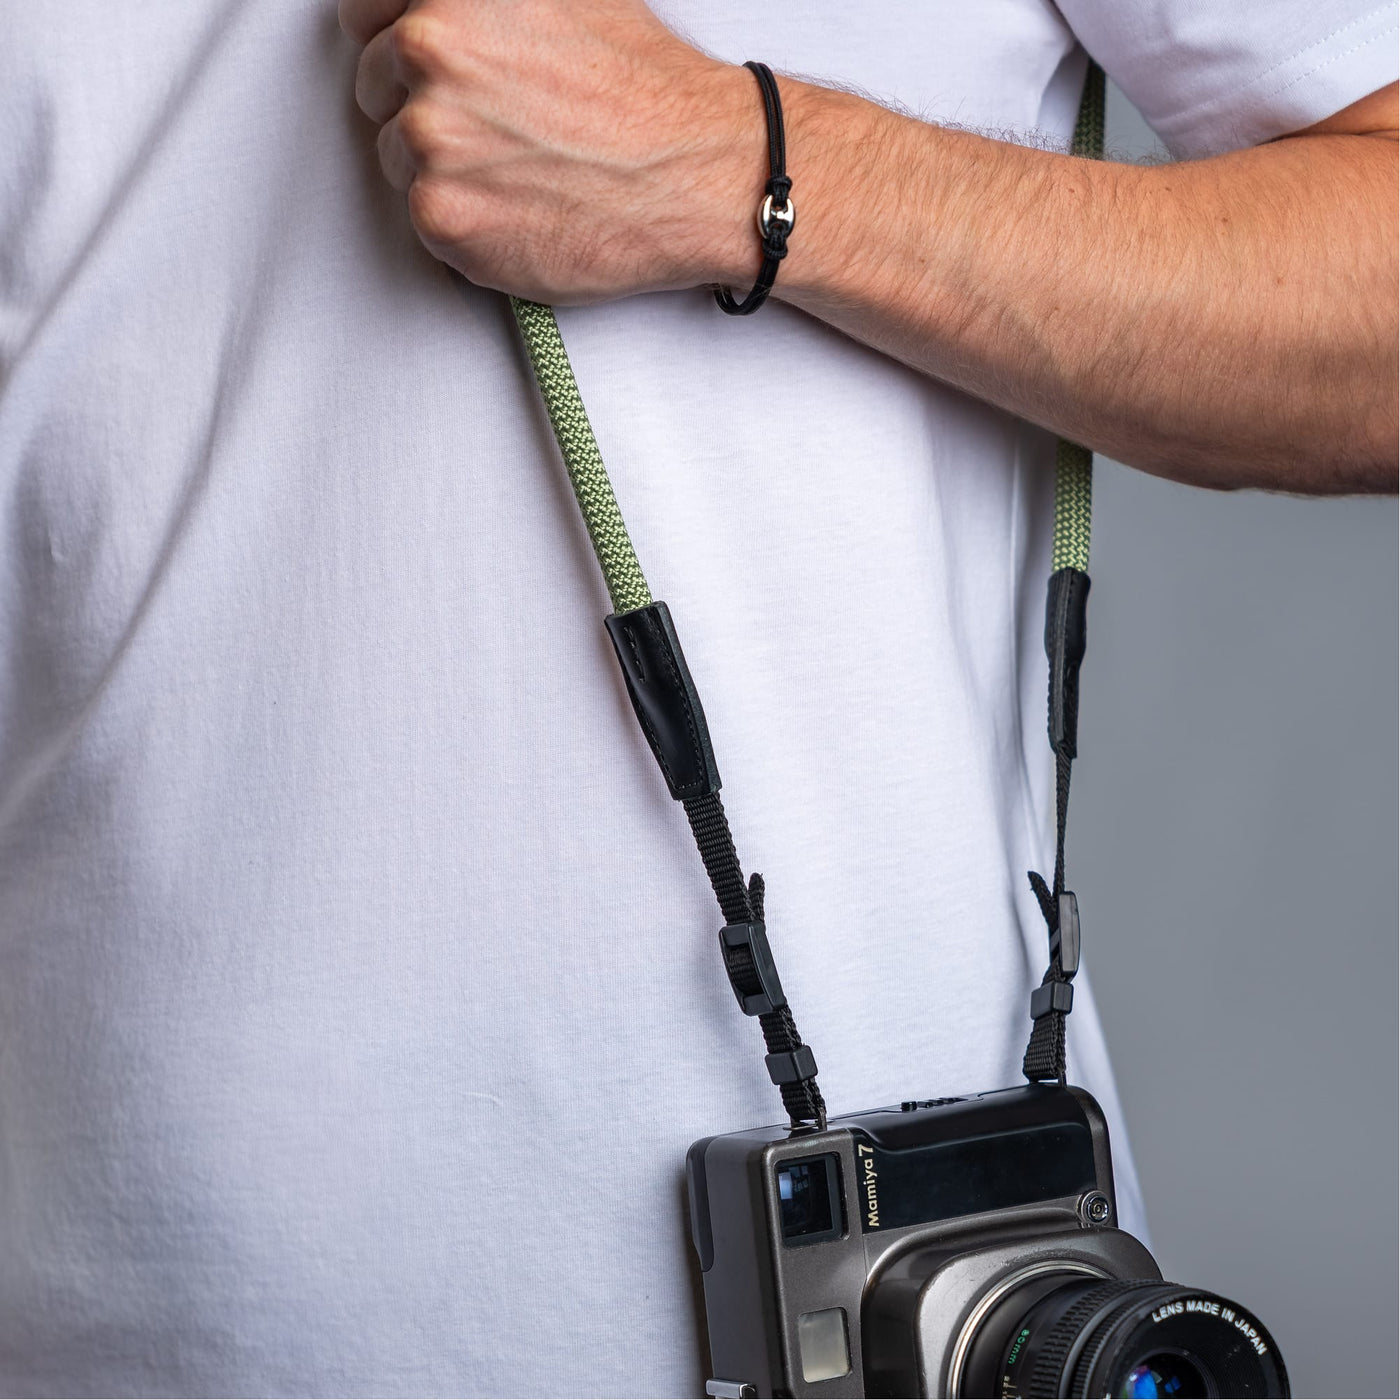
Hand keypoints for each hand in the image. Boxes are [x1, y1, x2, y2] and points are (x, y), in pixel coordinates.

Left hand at [338, 0, 762, 302]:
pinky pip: (424, 220)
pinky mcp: (441, 214)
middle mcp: (428, 48)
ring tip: (521, 169)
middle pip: (375, 86)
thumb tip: (437, 12)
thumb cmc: (645, 90)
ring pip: (397, 158)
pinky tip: (522, 207)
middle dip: (423, 106)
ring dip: (445, 169)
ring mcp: (428, 135)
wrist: (694, 172)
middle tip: (496, 128)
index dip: (395, 41)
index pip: (363, 11)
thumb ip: (484, 2)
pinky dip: (466, 223)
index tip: (427, 69)